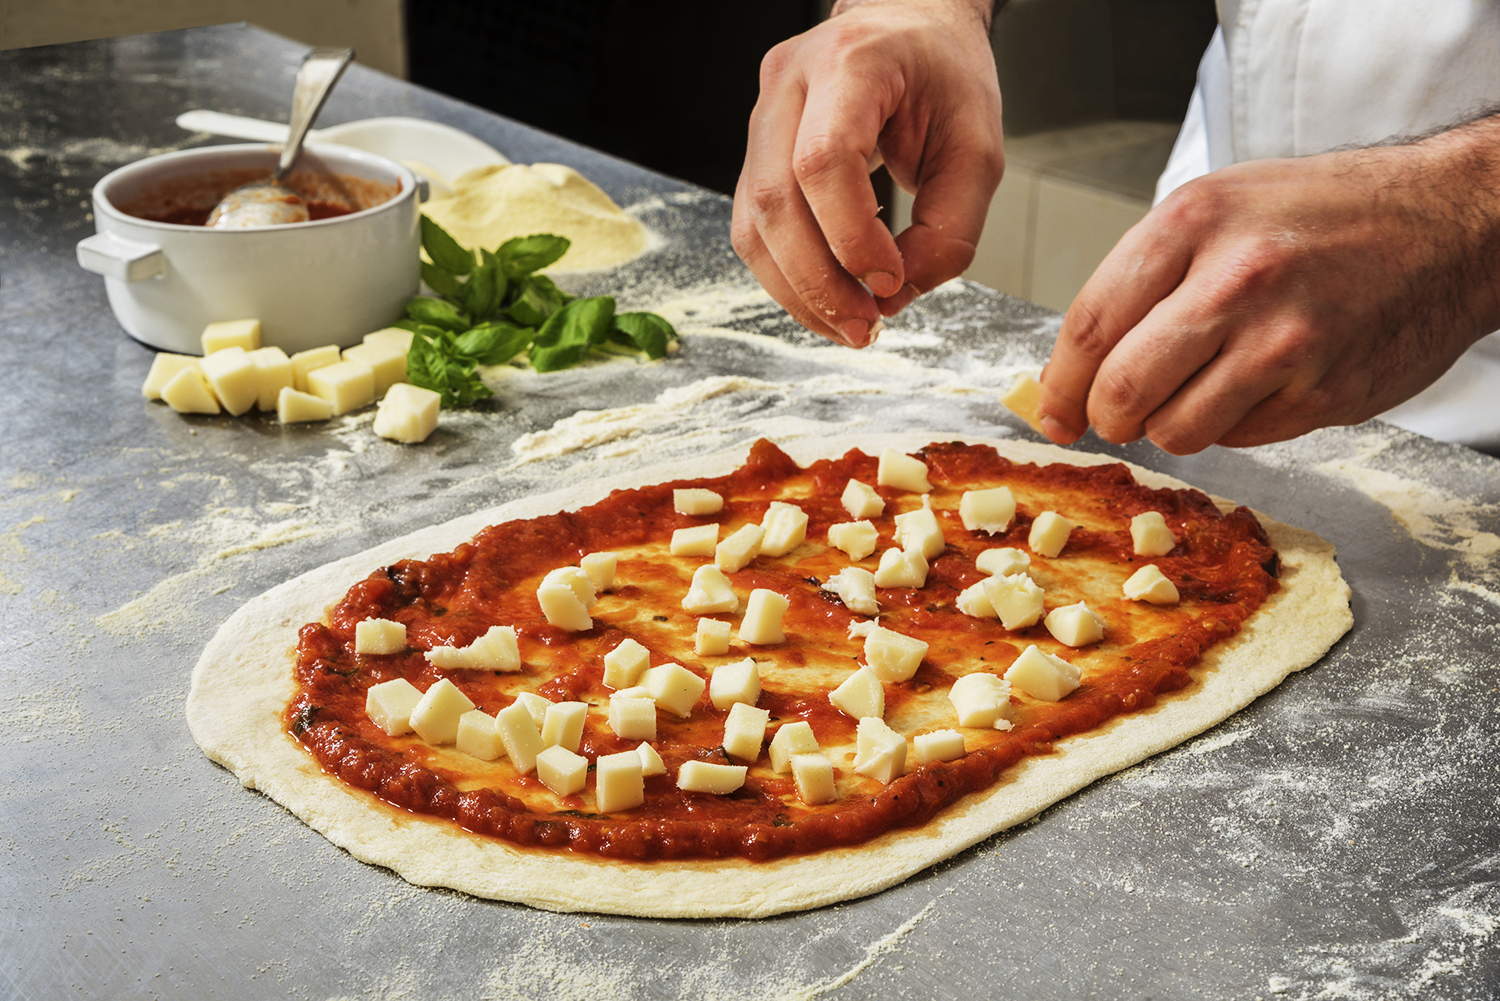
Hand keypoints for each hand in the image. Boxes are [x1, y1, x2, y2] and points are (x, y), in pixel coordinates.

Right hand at [732, 0, 1003, 346]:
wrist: (909, 29)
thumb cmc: (945, 79)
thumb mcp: (978, 151)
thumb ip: (949, 230)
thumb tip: (893, 297)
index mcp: (852, 61)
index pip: (824, 159)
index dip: (851, 237)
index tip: (891, 281)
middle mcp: (789, 82)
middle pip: (775, 200)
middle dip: (818, 281)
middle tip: (865, 327)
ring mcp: (762, 115)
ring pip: (752, 224)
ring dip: (797, 291)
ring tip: (848, 326)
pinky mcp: (755, 152)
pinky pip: (754, 229)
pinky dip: (788, 277)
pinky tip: (828, 299)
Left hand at [1039, 124, 1499, 453]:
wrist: (1446, 224)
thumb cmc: (1322, 215)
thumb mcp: (1220, 208)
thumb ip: (1144, 278)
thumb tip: (1074, 366)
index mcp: (1194, 222)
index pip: (1089, 325)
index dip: (1059, 384)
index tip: (1052, 411)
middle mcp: (1236, 279)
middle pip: (1121, 389)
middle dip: (1106, 417)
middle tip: (1116, 417)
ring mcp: (1284, 341)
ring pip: (1175, 430)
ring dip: (1170, 427)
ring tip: (1198, 392)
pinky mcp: (1323, 392)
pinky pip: (1239, 439)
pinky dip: (1232, 425)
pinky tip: (1260, 384)